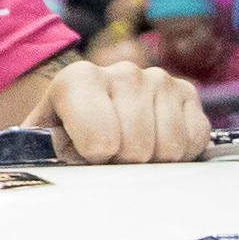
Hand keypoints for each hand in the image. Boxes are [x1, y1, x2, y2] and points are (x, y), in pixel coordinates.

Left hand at [41, 56, 207, 165]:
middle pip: (136, 148)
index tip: (84, 153)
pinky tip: (156, 143)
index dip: (94, 159)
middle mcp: (123, 72)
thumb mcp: (44, 140)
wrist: (88, 109)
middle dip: (123, 162)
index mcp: (79, 79)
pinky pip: (195, 140)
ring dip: (152, 160)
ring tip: (130, 148)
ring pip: (170, 148)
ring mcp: (159, 79)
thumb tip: (66, 167)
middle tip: (110, 154)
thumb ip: (48, 152)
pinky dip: (179, 153)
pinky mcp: (187, 92)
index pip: (99, 141)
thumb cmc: (64, 130)